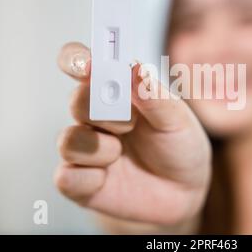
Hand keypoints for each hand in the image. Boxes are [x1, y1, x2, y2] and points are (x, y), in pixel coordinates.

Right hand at [55, 42, 210, 228]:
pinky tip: (108, 179)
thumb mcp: (177, 120)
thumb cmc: (179, 146)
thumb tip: (134, 67)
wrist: (185, 191)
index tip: (86, 65)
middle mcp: (96, 117)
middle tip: (130, 124)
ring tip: (121, 154)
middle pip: (76, 101)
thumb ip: (154, 95)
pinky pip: (67, 178)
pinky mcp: (80, 182)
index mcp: (116, 92)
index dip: (76, 60)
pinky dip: (90, 179)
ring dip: (99, 148)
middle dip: (103, 112)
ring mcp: (86, 149)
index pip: (83, 66)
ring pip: (68, 141)